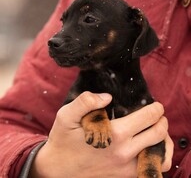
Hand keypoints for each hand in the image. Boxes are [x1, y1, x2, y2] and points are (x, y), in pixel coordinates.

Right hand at [29, 91, 172, 177]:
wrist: (58, 170)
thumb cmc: (63, 140)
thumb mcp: (66, 116)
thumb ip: (85, 102)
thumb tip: (107, 96)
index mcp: (114, 135)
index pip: (148, 118)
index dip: (156, 108)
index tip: (155, 104)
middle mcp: (125, 153)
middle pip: (158, 133)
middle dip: (162, 120)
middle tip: (157, 114)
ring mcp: (127, 168)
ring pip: (161, 153)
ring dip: (163, 139)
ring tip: (156, 129)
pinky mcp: (124, 177)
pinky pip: (153, 168)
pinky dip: (157, 155)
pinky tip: (149, 146)